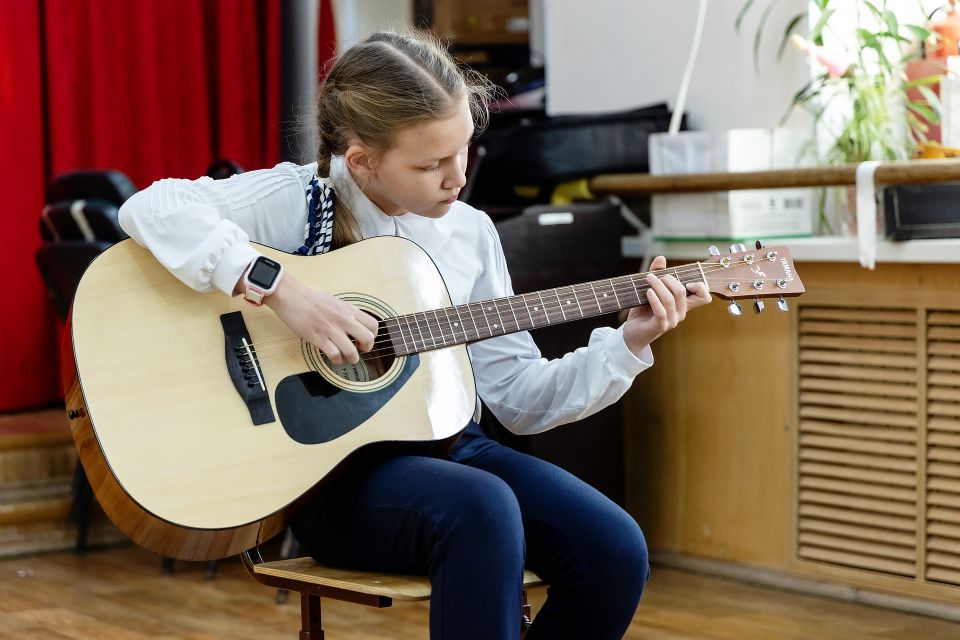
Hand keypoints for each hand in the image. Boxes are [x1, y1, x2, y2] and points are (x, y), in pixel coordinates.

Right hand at [264, 275, 378, 364]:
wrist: (291, 296)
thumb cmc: (311, 299)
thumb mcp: (336, 302)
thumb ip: (348, 313)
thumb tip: (356, 324)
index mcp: (349, 309)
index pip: (373, 324)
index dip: (372, 335)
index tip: (364, 339)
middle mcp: (343, 320)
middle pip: (368, 339)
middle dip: (366, 348)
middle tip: (359, 349)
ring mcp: (331, 330)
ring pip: (352, 352)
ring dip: (352, 359)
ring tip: (347, 358)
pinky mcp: (318, 338)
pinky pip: (334, 355)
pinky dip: (337, 360)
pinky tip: (334, 357)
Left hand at [622, 255, 711, 356]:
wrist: (633, 331)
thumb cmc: (644, 310)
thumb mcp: (651, 290)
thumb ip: (657, 274)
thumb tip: (661, 258)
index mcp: (683, 304)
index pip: (704, 298)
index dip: (701, 287)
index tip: (686, 281)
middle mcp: (680, 313)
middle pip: (682, 292)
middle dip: (668, 279)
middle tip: (656, 276)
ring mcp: (672, 321)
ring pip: (670, 299)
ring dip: (658, 285)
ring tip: (648, 279)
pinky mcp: (660, 326)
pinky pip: (661, 311)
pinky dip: (654, 299)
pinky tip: (648, 292)